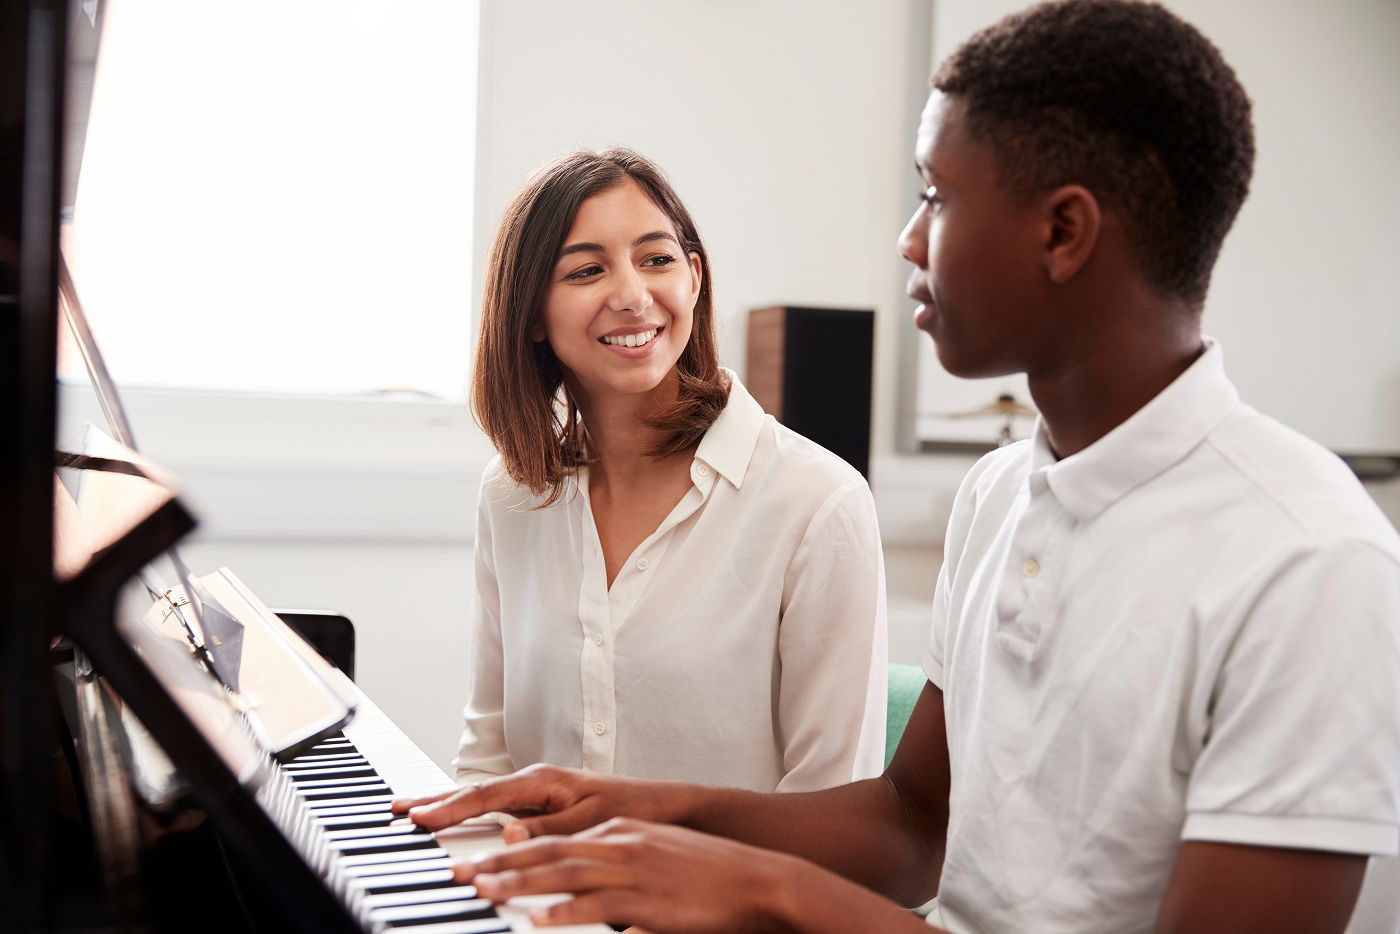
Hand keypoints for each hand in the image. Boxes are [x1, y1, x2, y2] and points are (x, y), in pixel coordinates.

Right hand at [390, 763, 693, 840]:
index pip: (485, 795)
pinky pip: (493, 810)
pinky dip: (465, 815)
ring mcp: (533, 794)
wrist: (661, 806)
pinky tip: (448, 821)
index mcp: (543, 780)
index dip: (450, 808)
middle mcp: (533, 782)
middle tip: (395, 809)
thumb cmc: (632, 808)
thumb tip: (510, 836)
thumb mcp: (592, 821)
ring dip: (444, 805)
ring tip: (408, 811)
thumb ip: (550, 830)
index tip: (419, 819)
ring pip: (479, 800)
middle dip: (433, 799)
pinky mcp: (538, 807)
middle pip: (472, 791)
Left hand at [456, 817, 800, 931]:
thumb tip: (580, 889)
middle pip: (548, 851)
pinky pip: (597, 904)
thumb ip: (616, 869)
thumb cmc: (707, 878)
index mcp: (619, 832)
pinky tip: (538, 919)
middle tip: (460, 871)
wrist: (757, 879)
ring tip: (483, 890)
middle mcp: (621, 842)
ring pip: (563, 872)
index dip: (511, 848)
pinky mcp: (647, 896)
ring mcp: (634, 866)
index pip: (554, 839)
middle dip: (500, 861)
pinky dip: (564, 911)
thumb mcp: (655, 861)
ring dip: (519, 882)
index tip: (476, 858)